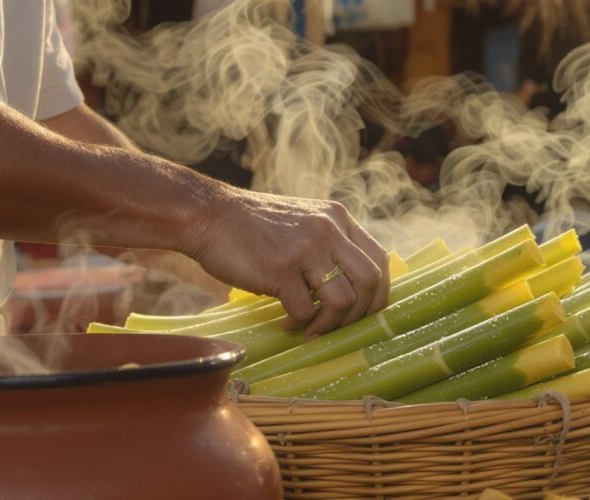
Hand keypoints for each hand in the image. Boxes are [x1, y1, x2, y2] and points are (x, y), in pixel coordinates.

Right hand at [190, 188, 388, 336]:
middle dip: (360, 314)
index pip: (380, 260)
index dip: (379, 293)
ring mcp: (306, 249)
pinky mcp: (281, 269)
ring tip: (311, 328)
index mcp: (338, 218)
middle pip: (370, 282)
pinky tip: (285, 321)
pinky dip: (299, 324)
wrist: (209, 216)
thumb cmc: (254, 227)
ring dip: (330, 324)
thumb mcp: (304, 221)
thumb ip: (330, 243)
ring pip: (343, 300)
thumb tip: (353, 287)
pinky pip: (306, 310)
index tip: (364, 313)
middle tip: (339, 327)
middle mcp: (329, 230)